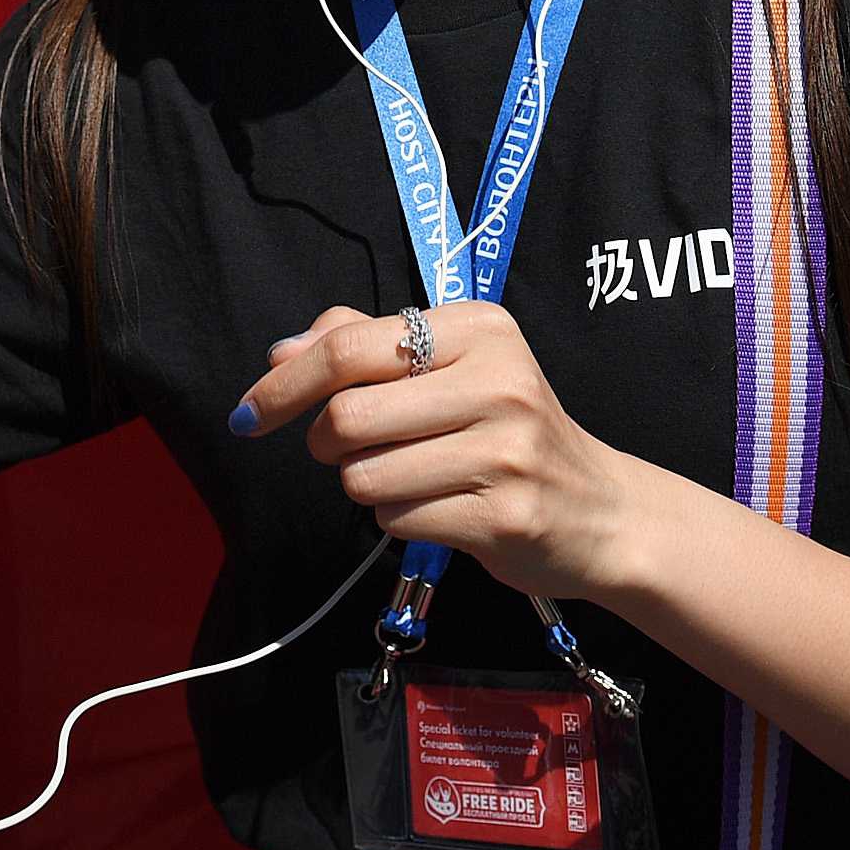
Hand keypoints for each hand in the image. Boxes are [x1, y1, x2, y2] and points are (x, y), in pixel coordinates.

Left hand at [231, 303, 648, 601]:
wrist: (599, 509)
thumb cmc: (508, 430)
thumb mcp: (453, 366)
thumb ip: (366, 343)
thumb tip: (281, 352)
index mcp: (481, 329)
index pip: (350, 346)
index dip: (285, 384)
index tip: (250, 412)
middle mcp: (499, 381)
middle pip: (347, 416)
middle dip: (326, 443)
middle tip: (346, 449)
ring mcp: (505, 452)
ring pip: (366, 475)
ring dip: (367, 485)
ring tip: (410, 477)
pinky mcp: (502, 517)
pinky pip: (398, 520)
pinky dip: (398, 519)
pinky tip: (439, 507)